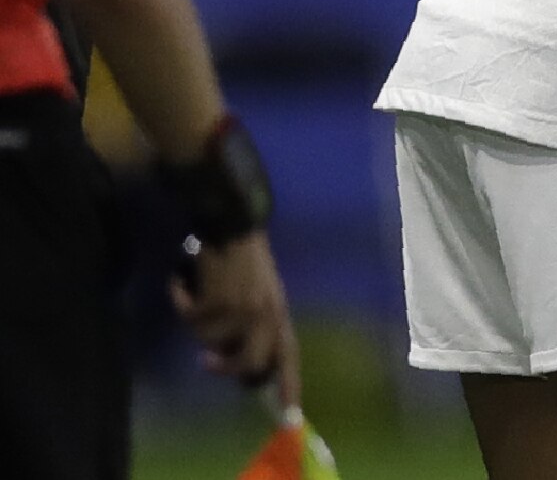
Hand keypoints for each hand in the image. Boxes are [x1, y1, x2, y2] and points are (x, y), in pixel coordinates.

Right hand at [171, 232, 299, 410]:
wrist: (233, 226)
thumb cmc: (246, 264)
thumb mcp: (262, 298)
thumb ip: (257, 331)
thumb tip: (243, 369)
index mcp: (279, 315)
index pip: (288, 356)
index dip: (289, 386)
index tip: (289, 416)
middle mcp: (266, 315)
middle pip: (247, 364)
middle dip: (224, 367)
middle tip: (205, 361)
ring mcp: (243, 308)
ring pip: (211, 342)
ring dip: (198, 324)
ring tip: (203, 298)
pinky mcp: (218, 300)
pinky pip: (190, 319)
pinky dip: (181, 301)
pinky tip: (186, 284)